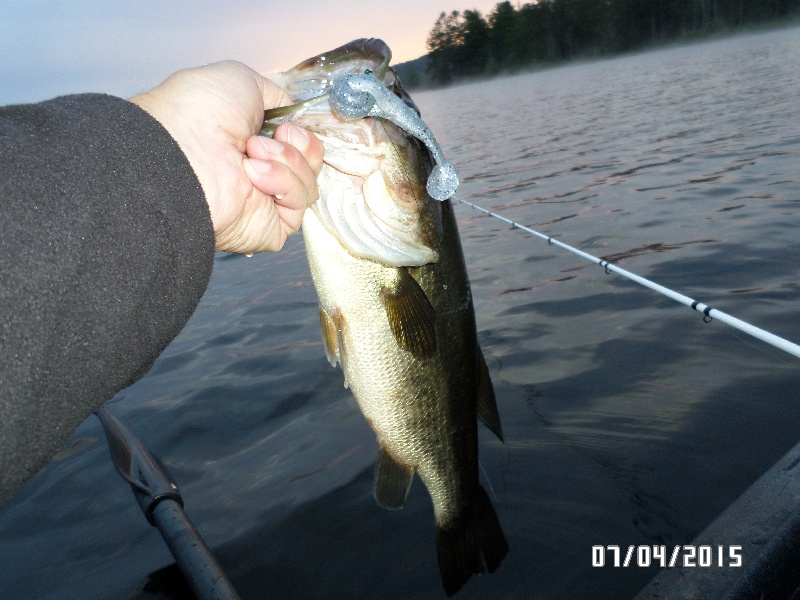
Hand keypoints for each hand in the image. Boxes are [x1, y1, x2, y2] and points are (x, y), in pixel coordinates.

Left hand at [130, 61, 323, 253]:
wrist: (183, 151)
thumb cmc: (201, 111)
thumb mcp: (241, 80)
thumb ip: (273, 95)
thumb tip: (289, 111)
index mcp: (252, 140)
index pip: (298, 142)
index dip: (301, 131)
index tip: (286, 125)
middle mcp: (261, 172)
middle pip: (310, 161)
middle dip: (296, 144)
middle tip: (260, 140)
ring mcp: (267, 201)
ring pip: (309, 181)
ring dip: (288, 161)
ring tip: (251, 156)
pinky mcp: (273, 226)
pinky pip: (300, 203)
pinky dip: (284, 184)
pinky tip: (255, 176)